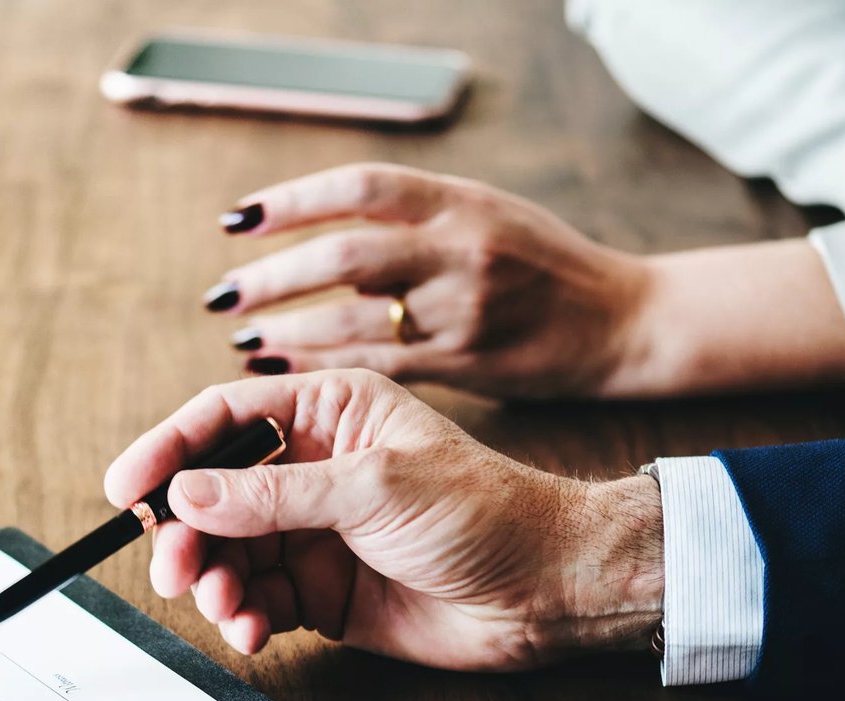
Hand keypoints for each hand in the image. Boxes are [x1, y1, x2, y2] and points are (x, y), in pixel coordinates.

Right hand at [104, 370, 663, 670]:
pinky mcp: (321, 591)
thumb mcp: (375, 489)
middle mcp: (314, 468)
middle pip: (212, 493)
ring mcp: (315, 532)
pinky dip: (242, 617)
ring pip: (228, 553)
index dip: (167, 449)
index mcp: (330, 412)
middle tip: (175, 571)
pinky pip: (256, 600)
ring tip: (224, 607)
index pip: (223, 419)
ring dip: (212, 582)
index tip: (125, 489)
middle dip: (186, 534)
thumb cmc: (484, 513)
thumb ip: (274, 496)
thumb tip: (186, 493)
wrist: (547, 591)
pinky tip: (251, 631)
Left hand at [209, 163, 844, 399]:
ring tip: (244, 336)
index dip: (292, 202)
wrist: (621, 320)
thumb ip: (414, 218)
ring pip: (356, 319)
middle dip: (274, 275)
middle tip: (224, 292)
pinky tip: (285, 367)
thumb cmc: (544, 265)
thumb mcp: (486, 213)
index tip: (238, 220)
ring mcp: (463, 309)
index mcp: (461, 202)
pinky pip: (379, 366)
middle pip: (346, 256)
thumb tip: (324, 228)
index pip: (360, 190)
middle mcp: (460, 250)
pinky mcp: (466, 363)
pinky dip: (325, 366)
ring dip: (290, 328)